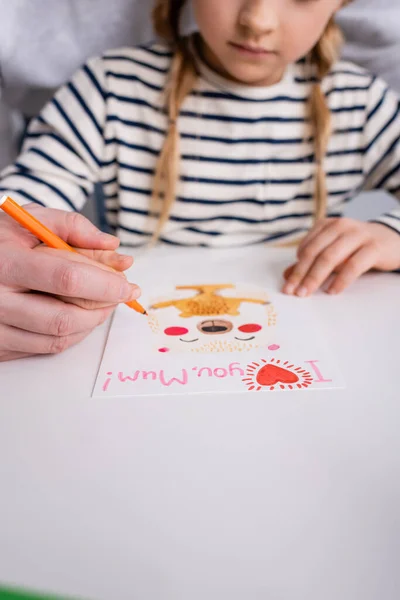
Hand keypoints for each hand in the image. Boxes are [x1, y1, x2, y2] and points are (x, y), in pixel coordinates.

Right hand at [0, 204, 139, 361]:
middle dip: (103, 307)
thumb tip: (112, 246)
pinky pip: (45, 348)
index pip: (67, 279)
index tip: (127, 284)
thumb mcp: (28, 219)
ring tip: (101, 302)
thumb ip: (71, 226)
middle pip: (65, 317)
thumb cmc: (0, 241)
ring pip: (59, 338)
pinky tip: (78, 315)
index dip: (105, 284)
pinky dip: (71, 334)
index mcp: (5, 262)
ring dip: (91, 323)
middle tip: (120, 294)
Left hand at [282, 218, 399, 296]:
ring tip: (307, 293)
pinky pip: (353, 265)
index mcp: (327, 225)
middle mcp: (340, 226)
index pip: (305, 248)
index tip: (288, 286)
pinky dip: (340, 279)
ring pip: (330, 257)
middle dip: (301, 274)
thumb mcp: (333, 252)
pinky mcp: (374, 247)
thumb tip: (287, 276)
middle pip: (314, 252)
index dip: (295, 268)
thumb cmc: (357, 248)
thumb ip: (310, 262)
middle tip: (293, 292)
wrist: (392, 239)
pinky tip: (332, 290)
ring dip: (316, 277)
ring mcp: (357, 235)